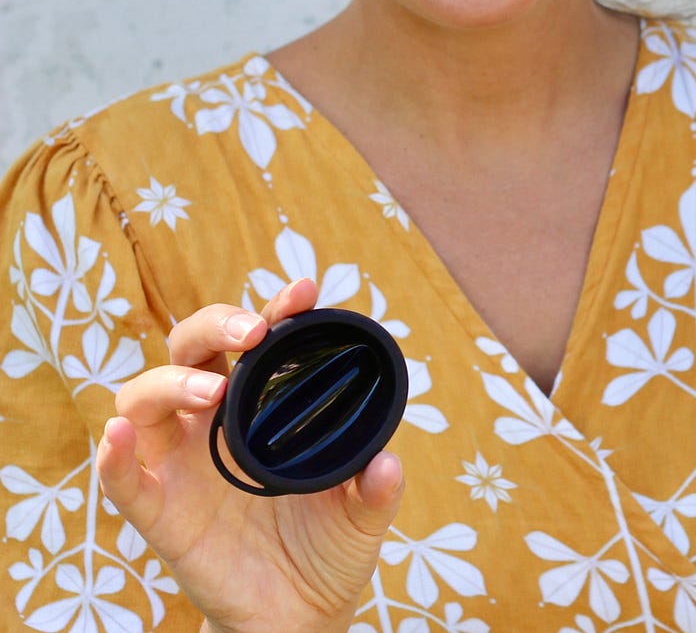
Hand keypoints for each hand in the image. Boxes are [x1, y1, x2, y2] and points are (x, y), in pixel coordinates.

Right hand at [95, 277, 404, 632]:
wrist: (300, 615)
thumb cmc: (327, 548)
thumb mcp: (364, 514)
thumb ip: (377, 488)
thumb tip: (387, 463)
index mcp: (262, 410)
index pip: (257, 345)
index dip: (273, 311)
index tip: (302, 291)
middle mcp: (214, 426)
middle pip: (191, 350)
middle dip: (216, 325)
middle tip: (253, 333)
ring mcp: (180, 465)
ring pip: (143, 401)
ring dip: (171, 382)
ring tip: (210, 389)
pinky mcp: (158, 511)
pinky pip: (121, 479)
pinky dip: (112, 455)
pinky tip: (119, 437)